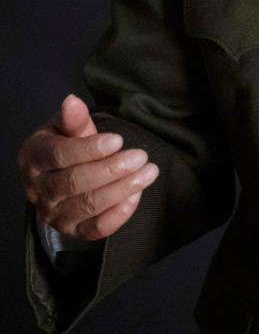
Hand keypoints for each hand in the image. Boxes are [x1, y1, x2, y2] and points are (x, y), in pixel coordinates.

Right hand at [17, 93, 158, 240]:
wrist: (58, 175)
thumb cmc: (64, 145)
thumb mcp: (66, 127)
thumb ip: (73, 118)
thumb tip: (72, 101)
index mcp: (34, 158)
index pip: (60, 155)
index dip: (90, 149)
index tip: (118, 140)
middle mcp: (39, 190)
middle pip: (76, 182)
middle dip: (112, 169)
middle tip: (140, 156)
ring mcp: (54, 214)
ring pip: (89, 205)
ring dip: (122, 188)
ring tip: (148, 172)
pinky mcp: (72, 232)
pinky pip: (97, 229)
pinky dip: (119, 213)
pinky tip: (137, 194)